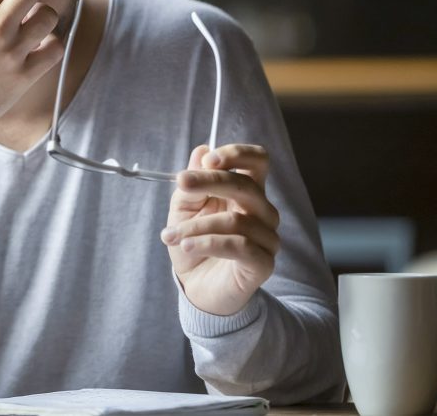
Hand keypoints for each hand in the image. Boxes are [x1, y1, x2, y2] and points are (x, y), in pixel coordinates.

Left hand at [160, 144, 279, 315]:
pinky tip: (186, 246)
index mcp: (246, 191)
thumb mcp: (184, 209)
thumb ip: (193, 184)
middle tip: (181, 183)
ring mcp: (267, 238)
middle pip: (247, 186)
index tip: (208, 160)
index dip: (237, 154)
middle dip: (210, 181)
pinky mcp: (263, 263)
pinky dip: (207, 243)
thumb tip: (201, 151)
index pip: (258, 160)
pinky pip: (239, 246)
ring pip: (236, 220)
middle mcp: (262, 211)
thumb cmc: (193, 242)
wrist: (195, 285)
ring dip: (196, 225)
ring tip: (170, 234)